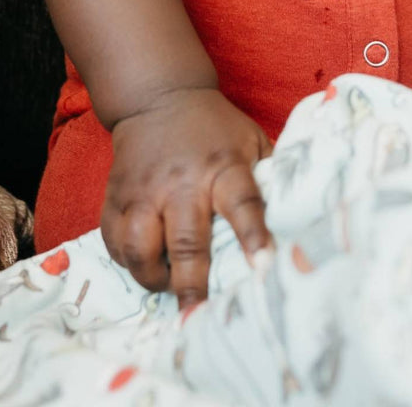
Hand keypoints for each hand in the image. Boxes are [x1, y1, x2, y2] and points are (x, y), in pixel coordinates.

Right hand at [101, 87, 273, 307]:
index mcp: (223, 166)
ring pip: (139, 247)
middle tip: (198, 314)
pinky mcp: (116, 195)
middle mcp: (181, 181)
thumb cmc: (214, 128)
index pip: (242, 203)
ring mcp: (144, 190)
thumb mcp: (250, 140)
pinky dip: (126, 261)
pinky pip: (114, 241)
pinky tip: (142, 263)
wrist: (159, 96)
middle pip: (186, 241)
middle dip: (192, 285)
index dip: (254, 236)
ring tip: (167, 284)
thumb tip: (297, 219)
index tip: (263, 267)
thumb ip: (269, 176)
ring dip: (153, 276)